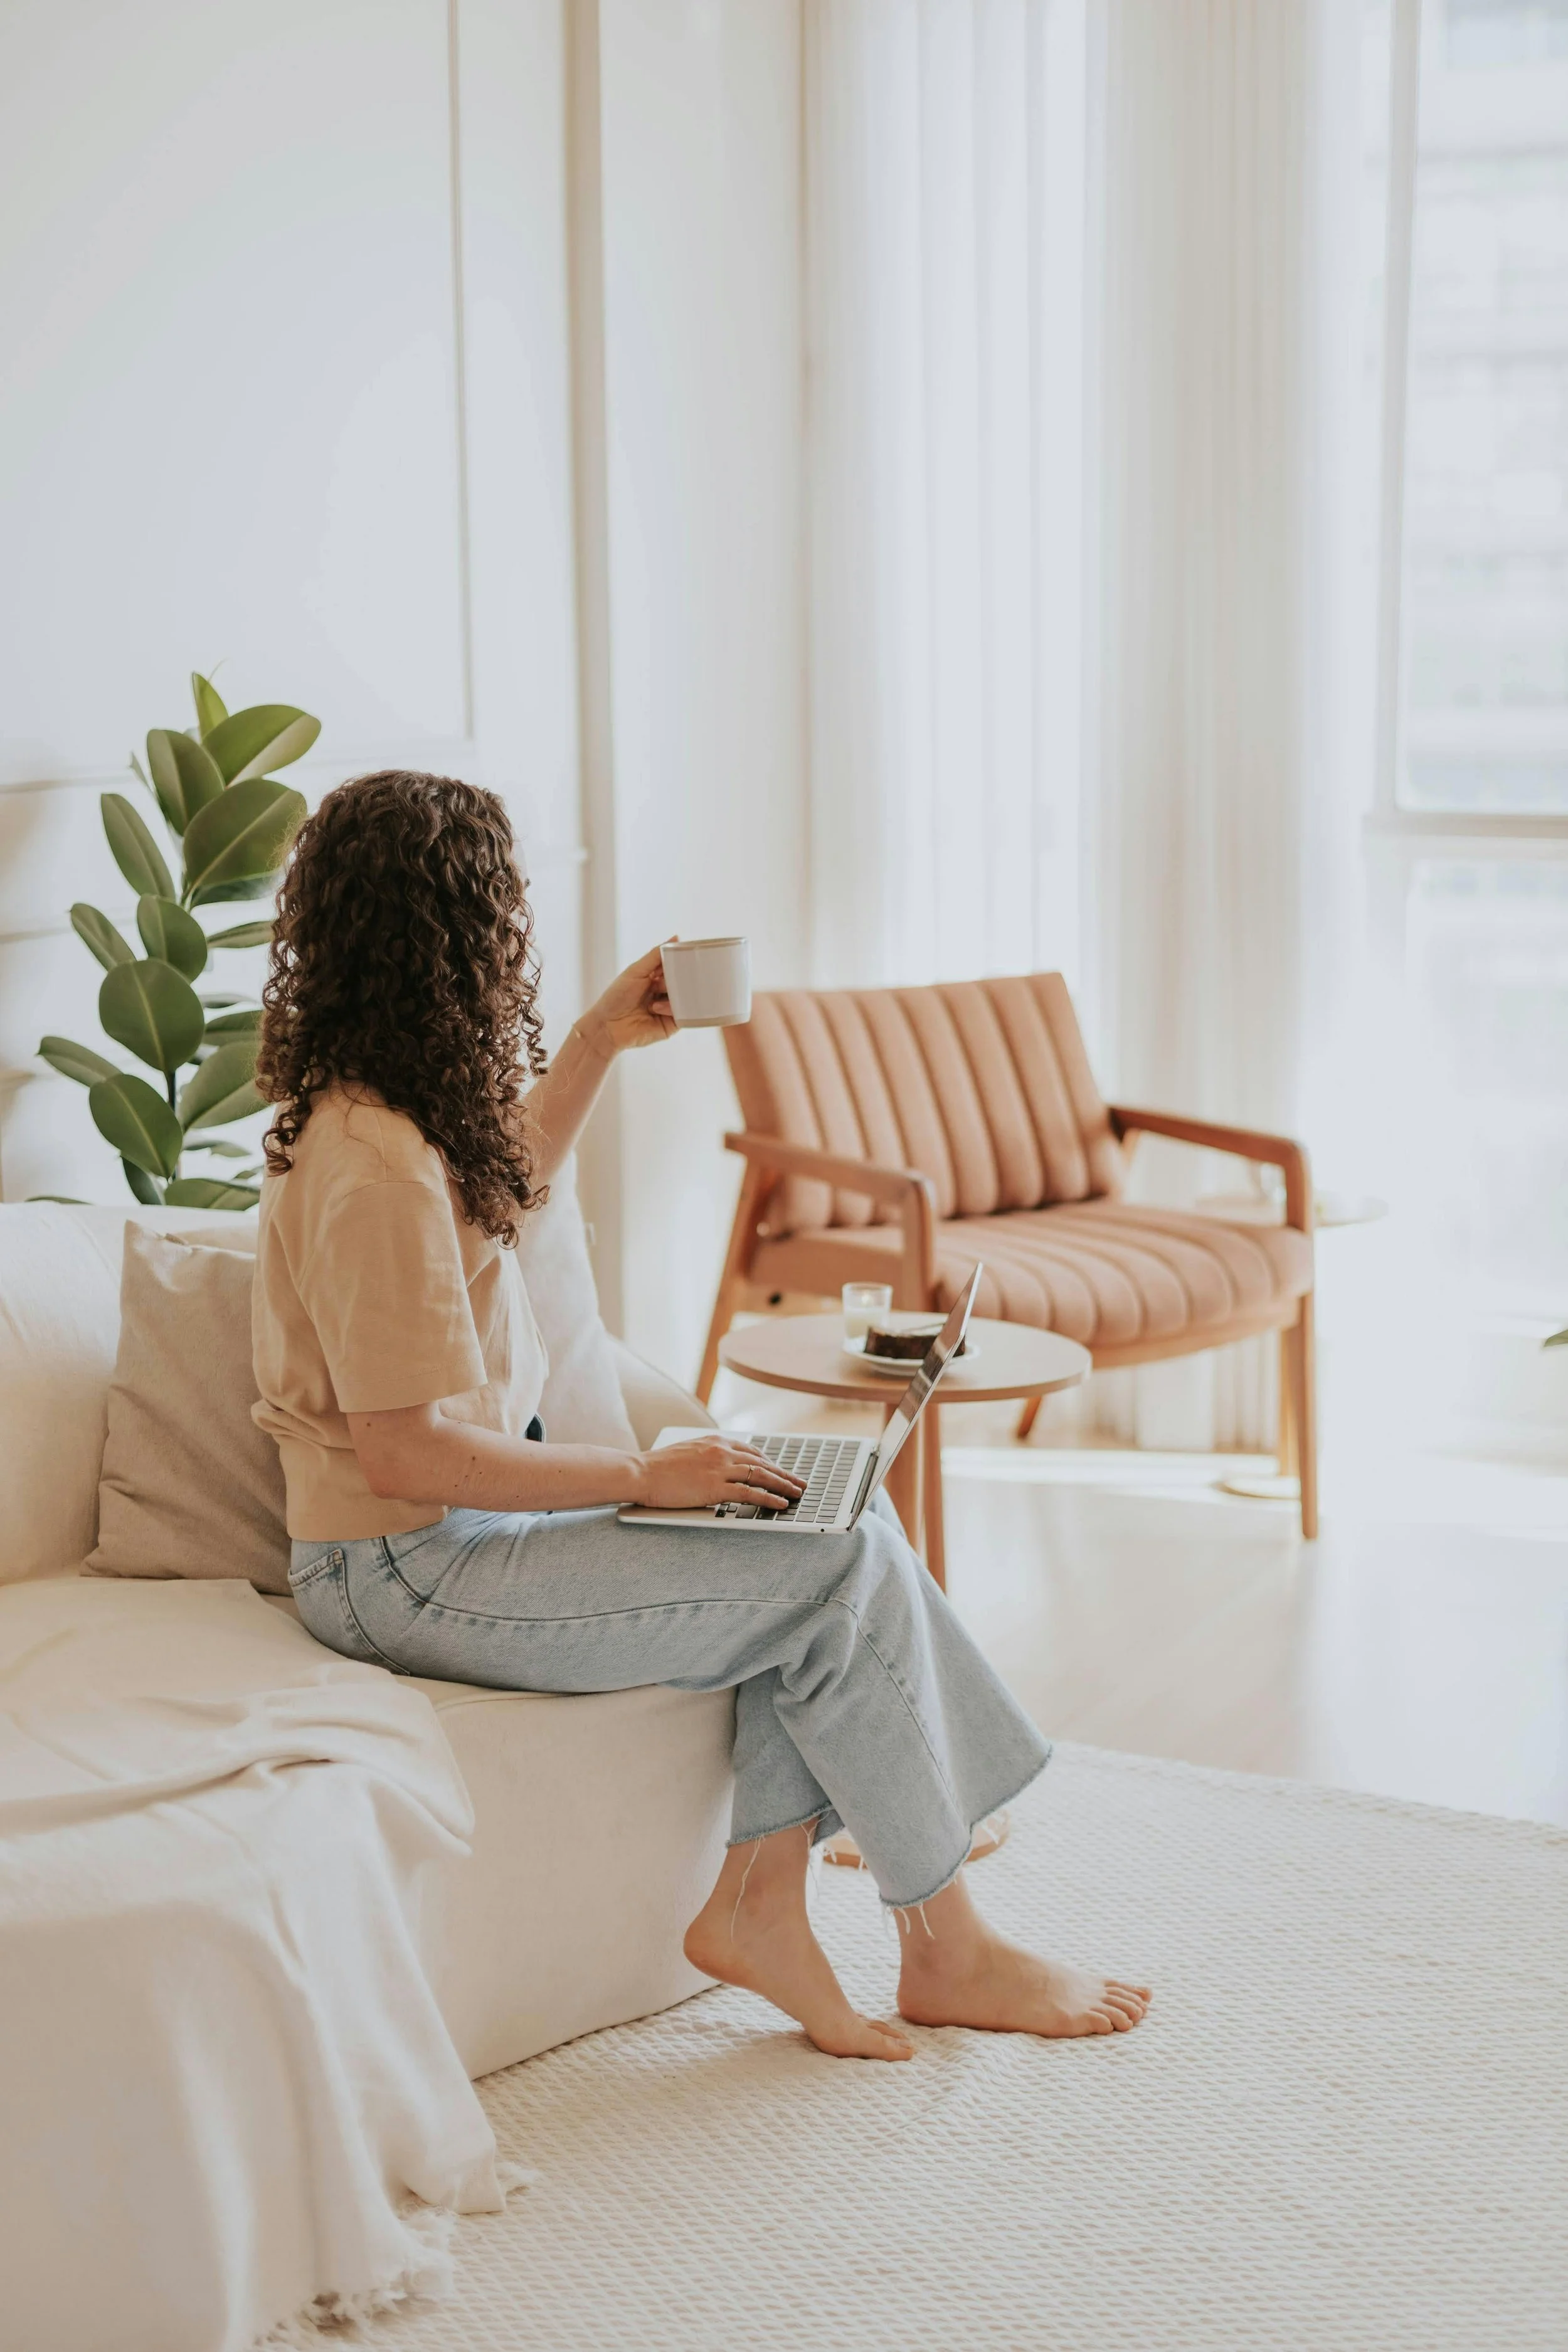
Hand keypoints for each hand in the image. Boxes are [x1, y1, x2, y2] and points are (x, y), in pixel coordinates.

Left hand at [577, 942, 677, 1056]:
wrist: (607, 1026)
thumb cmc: (616, 997)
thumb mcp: (636, 971)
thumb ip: (656, 955)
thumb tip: (676, 938)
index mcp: (656, 979)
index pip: (675, 968)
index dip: (679, 963)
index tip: (686, 958)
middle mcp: (664, 993)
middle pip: (682, 983)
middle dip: (676, 981)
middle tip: (659, 985)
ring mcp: (669, 1009)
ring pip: (685, 998)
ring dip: (672, 996)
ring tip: (653, 1002)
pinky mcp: (671, 1025)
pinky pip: (683, 1015)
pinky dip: (675, 1010)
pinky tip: (658, 1009)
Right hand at [636, 1437, 806, 1512]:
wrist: (640, 1472)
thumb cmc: (657, 1467)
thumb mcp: (687, 1452)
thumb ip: (706, 1456)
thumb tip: (718, 1467)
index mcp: (715, 1440)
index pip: (751, 1450)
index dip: (770, 1462)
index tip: (780, 1470)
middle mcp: (721, 1450)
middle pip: (762, 1462)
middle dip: (784, 1473)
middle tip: (800, 1482)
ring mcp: (719, 1468)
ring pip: (761, 1476)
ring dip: (783, 1485)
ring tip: (797, 1493)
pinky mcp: (715, 1487)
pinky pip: (749, 1493)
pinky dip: (768, 1499)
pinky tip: (780, 1504)